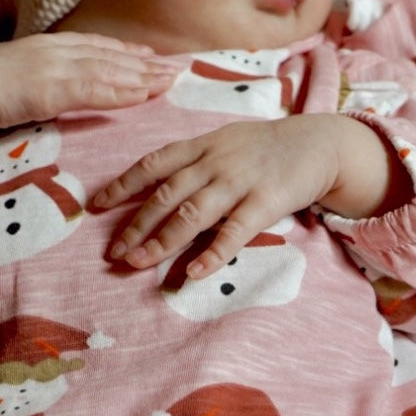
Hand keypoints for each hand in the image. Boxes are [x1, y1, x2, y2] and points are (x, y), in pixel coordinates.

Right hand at [0, 33, 178, 146]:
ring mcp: (54, 67)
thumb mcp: (12, 80)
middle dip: (145, 63)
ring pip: (110, 70)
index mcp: (44, 47)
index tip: (150, 55)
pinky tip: (145, 94)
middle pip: (110, 55)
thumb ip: (34, 81)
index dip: (125, 51)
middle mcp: (54, 51)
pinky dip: (123, 91)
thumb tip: (44, 92)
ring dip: (143, 76)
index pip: (94, 47)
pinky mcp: (52, 88)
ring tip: (171, 81)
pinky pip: (96, 89)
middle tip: (177, 68)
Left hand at [91, 114, 398, 278]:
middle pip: (166, 196)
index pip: (152, 165)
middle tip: (114, 253)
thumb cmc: (265, 148)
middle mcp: (214, 162)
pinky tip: (192, 272)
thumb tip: (153, 188)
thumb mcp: (224, 143)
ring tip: (138, 263)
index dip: (122, 186)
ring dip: (162, 241)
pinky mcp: (265, 202)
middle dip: (136, 225)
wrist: (318, 142)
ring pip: (192, 214)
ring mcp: (239, 182)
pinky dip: (212, 253)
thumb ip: (192, 162)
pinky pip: (234, 232)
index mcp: (201, 146)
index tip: (96, 207)